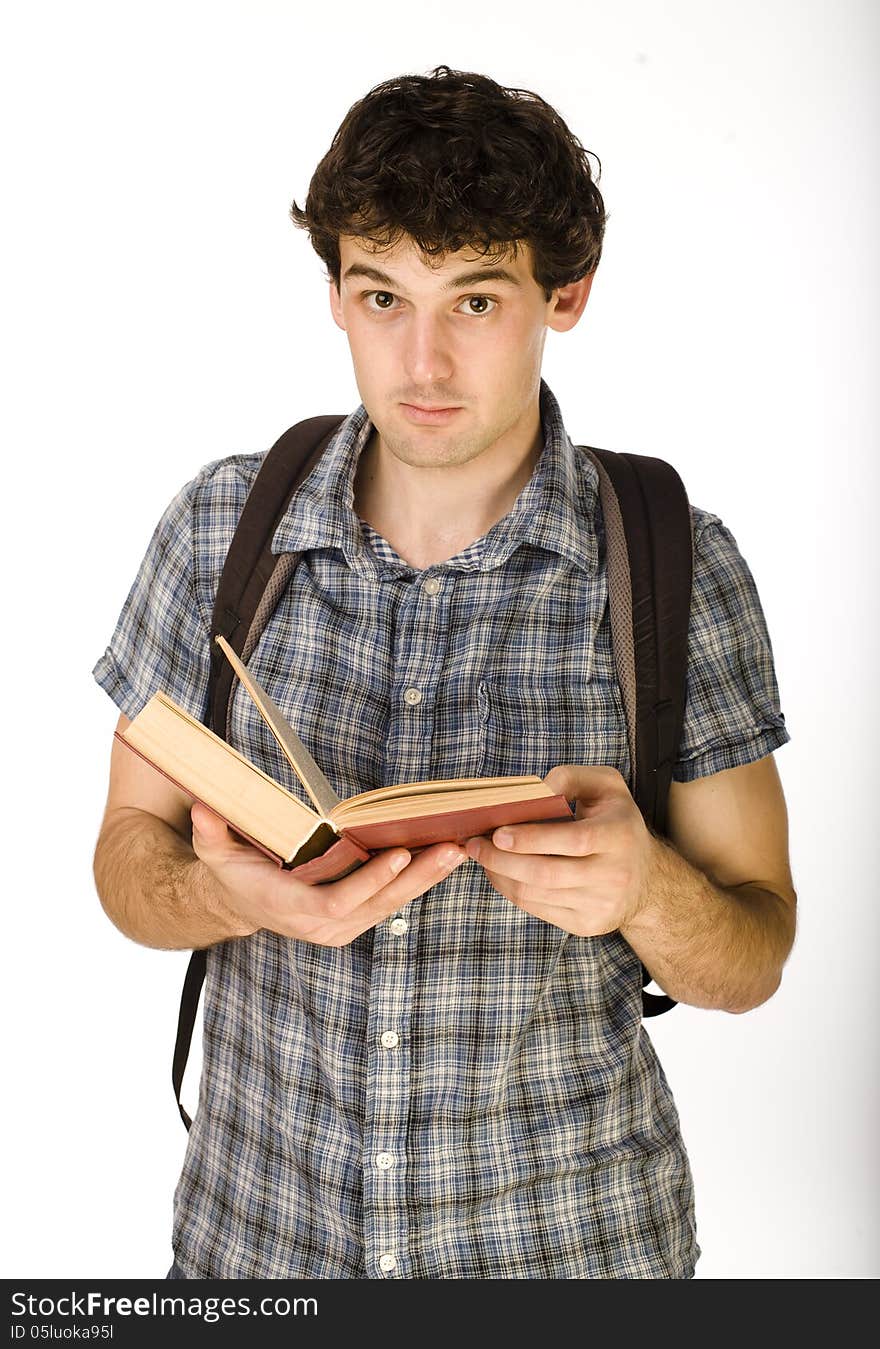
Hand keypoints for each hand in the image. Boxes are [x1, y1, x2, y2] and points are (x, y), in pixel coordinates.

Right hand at [190, 802, 466, 945]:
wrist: (239, 902)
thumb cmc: (232, 871)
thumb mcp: (215, 851)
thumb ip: (211, 832)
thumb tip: (203, 809)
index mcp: (292, 909)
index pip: (339, 902)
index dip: (371, 882)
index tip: (398, 855)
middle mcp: (323, 925)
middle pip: (378, 905)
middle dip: (417, 877)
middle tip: (450, 849)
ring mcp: (342, 926)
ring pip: (392, 905)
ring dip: (427, 878)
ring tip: (458, 850)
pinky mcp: (354, 918)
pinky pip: (391, 901)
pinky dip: (418, 880)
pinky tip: (443, 858)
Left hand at [464, 765, 655, 936]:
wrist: (647, 880)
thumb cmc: (617, 822)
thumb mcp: (606, 786)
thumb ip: (571, 777)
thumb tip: (537, 788)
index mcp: (620, 836)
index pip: (573, 840)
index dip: (532, 838)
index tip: (498, 832)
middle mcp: (615, 875)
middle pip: (548, 873)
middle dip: (502, 860)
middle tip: (474, 845)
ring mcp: (601, 905)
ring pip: (538, 895)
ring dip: (501, 876)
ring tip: (482, 857)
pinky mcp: (587, 925)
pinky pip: (539, 910)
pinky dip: (512, 891)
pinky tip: (500, 874)